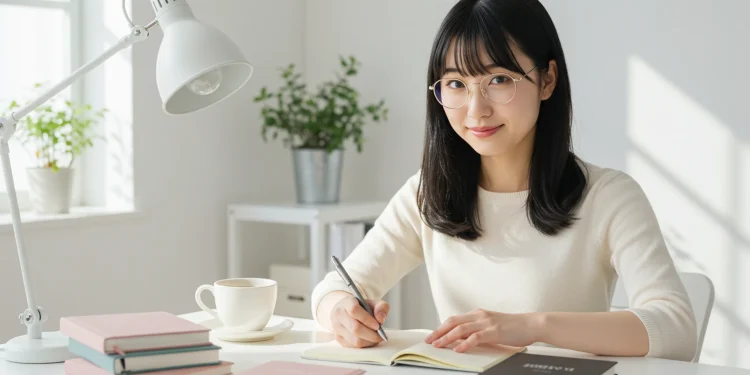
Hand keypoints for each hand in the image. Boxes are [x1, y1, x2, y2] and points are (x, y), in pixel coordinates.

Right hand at [330, 296, 388, 347]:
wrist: (347, 312)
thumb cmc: (362, 308)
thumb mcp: (373, 303)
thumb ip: (381, 307)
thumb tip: (381, 319)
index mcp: (346, 302)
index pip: (354, 310)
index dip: (367, 319)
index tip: (377, 326)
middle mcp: (338, 314)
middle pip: (355, 328)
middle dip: (371, 334)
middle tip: (381, 336)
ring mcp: (336, 327)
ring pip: (355, 340)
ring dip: (369, 342)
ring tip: (376, 338)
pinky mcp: (338, 338)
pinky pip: (353, 346)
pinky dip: (364, 345)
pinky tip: (369, 341)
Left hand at [424, 308, 542, 352]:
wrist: (532, 324)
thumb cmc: (514, 327)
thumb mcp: (492, 326)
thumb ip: (478, 330)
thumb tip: (463, 339)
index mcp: (478, 314)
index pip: (454, 319)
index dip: (441, 327)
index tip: (432, 335)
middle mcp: (480, 315)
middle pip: (453, 322)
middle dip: (438, 331)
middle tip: (428, 340)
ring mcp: (486, 322)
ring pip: (461, 329)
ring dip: (447, 337)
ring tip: (437, 345)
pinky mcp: (494, 331)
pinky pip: (476, 337)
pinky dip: (465, 343)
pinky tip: (458, 349)